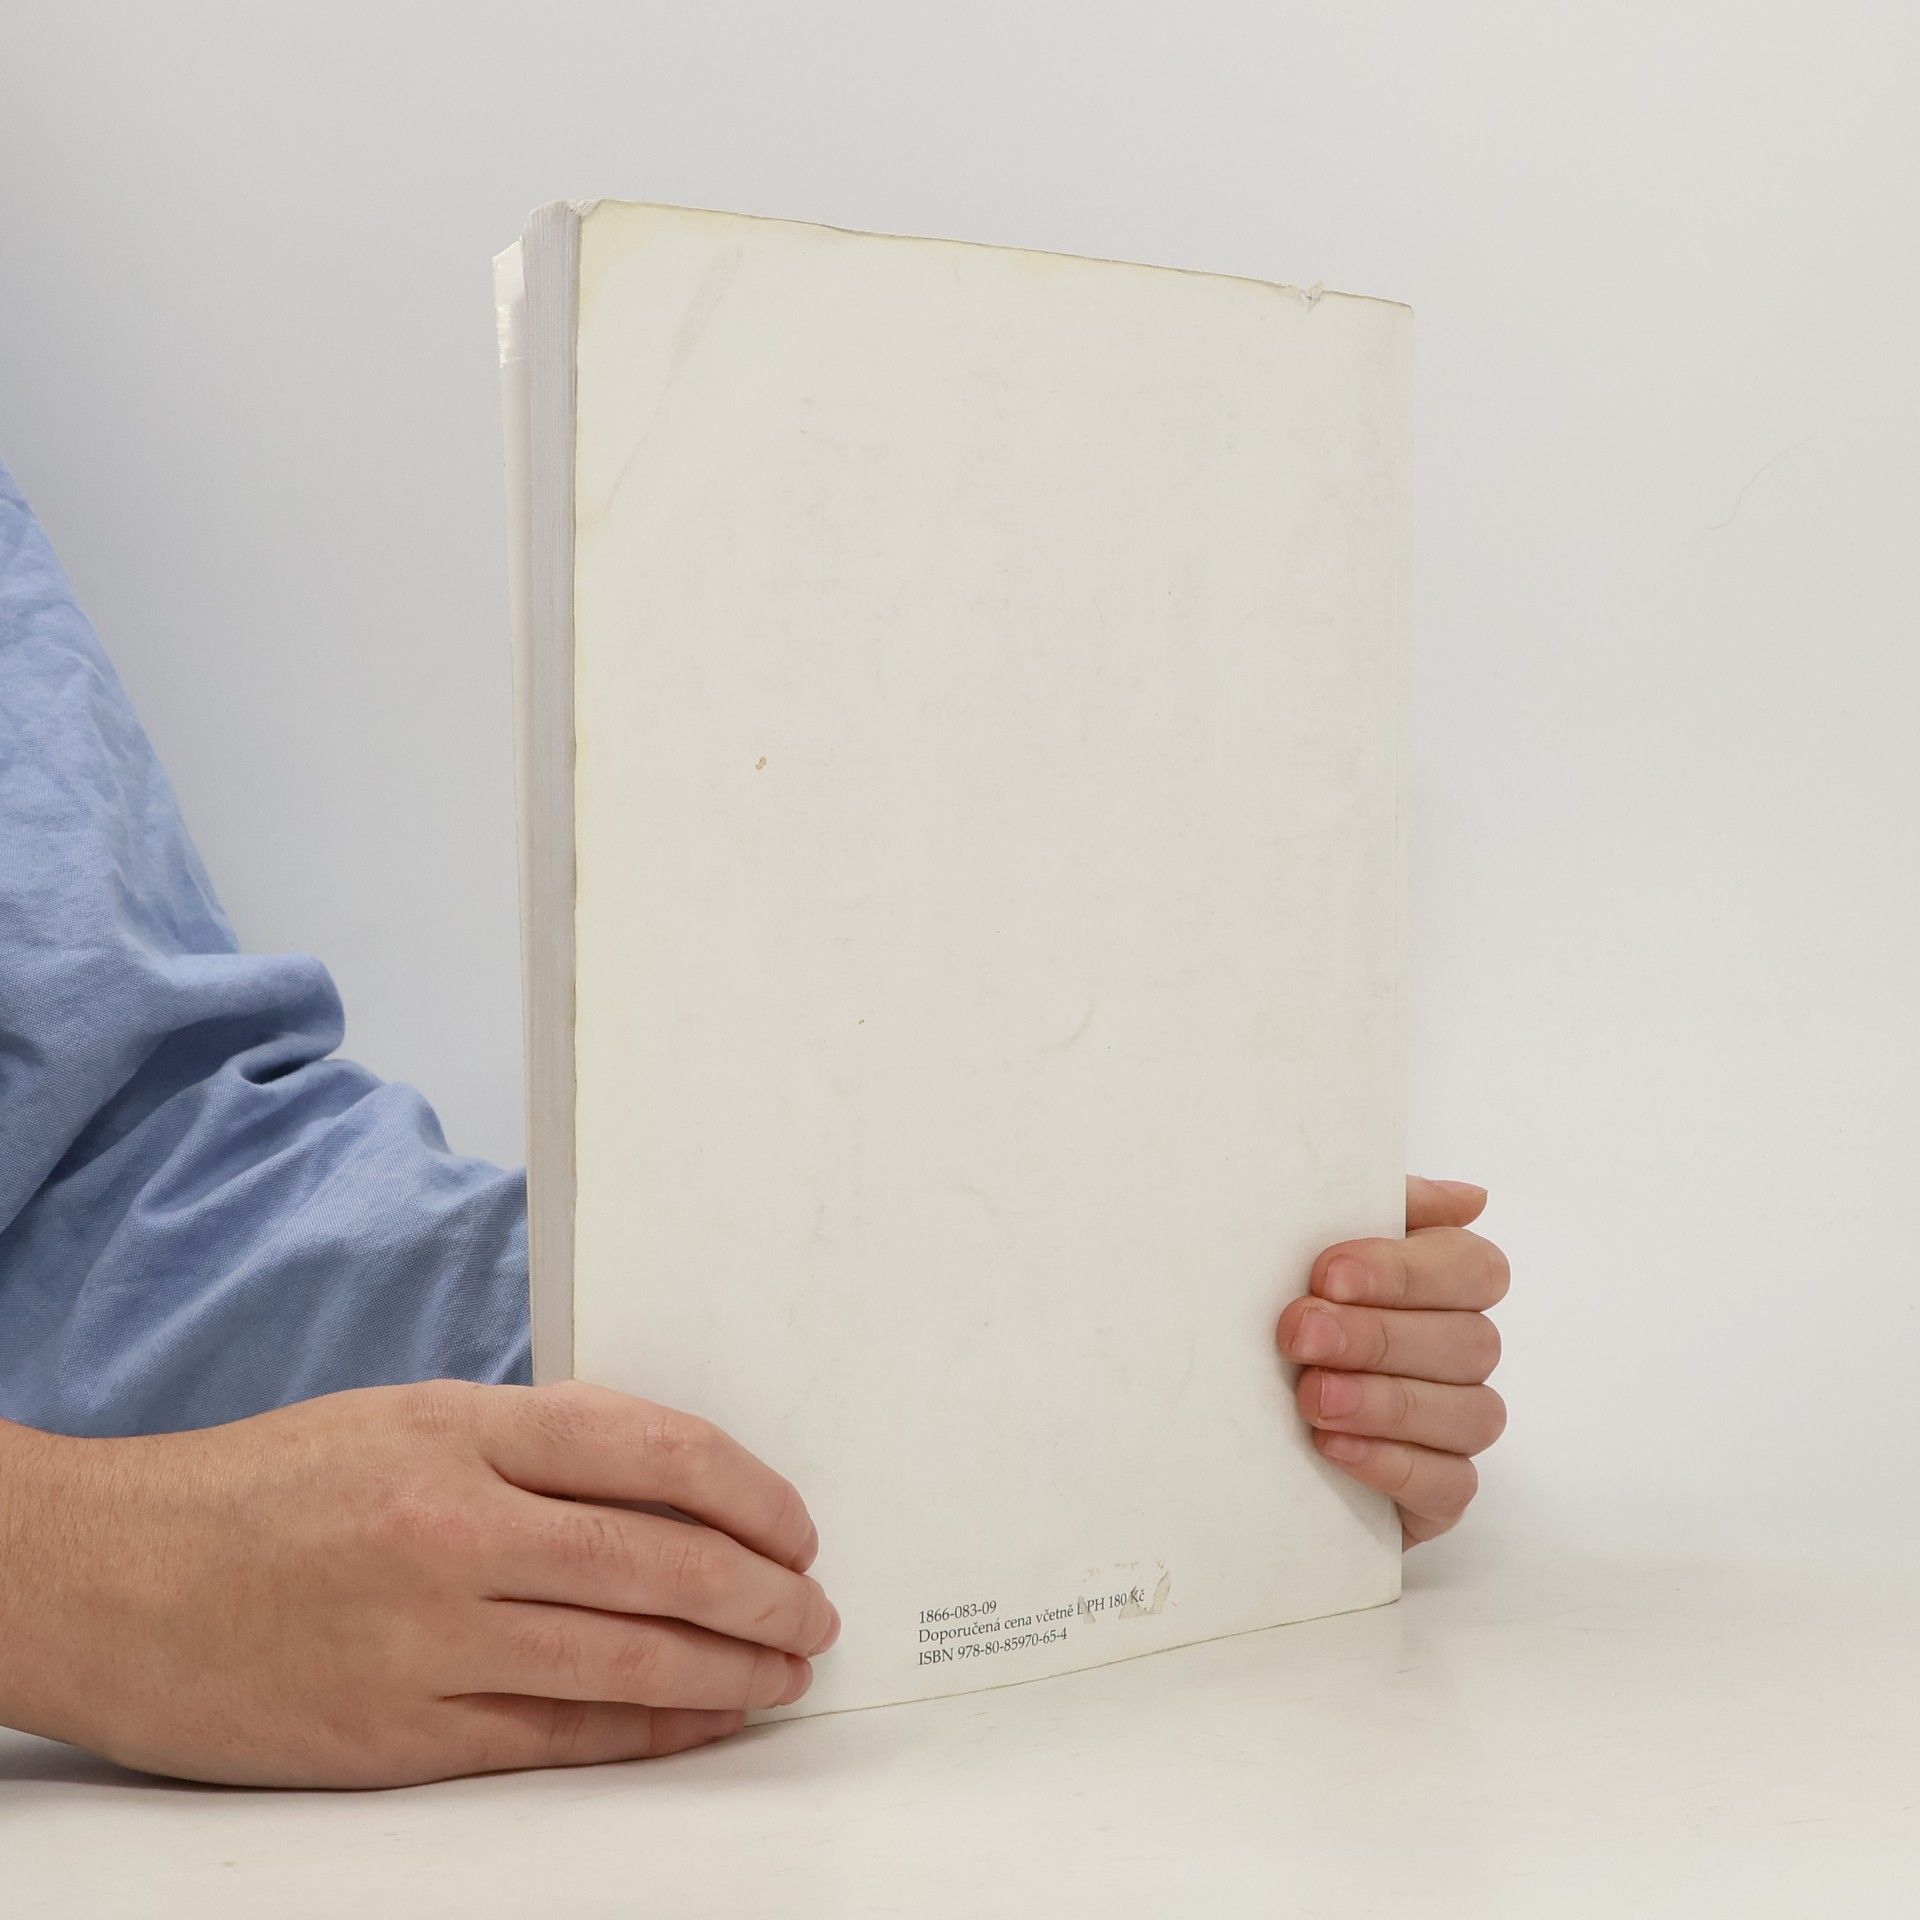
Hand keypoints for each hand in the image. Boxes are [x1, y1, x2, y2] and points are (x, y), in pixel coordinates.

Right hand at [0, 1380, 836, 1786]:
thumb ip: (533, 1444)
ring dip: (729, 1668)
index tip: (795, 1522)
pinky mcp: (400, 1734)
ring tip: (786, 1669)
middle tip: (816, 1611)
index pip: (654, 1450)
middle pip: (660, 1560)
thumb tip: (666, 1483)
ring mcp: (429, 1640)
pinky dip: (649, 1730)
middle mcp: (456, 1529)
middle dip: (763, 1591)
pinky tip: (702, 1720)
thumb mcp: (406, 1418)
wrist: (114, 1578)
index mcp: (464, 1431)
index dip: (750, 1491)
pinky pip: (558, 1737)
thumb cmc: (264, 1487)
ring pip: (626, 1658)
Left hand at [1276, 1177, 1507, 1546]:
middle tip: (1299, 1334)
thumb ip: (1381, 1205)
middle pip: (1469, 1342)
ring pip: (1469, 1414)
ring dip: (1385, 1403)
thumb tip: (1471, 1198)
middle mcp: (1464, 1352)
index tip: (1328, 1275)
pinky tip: (1334, 1447)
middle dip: (1378, 1337)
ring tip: (1311, 1398)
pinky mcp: (1440, 1493)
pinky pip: (1450, 1484)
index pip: (1474, 1268)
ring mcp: (1458, 1425)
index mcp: (1448, 1282)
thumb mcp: (1314, 1241)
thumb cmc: (1291, 1303)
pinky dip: (1392, 1464)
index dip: (1406, 1272)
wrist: (1232, 1404)